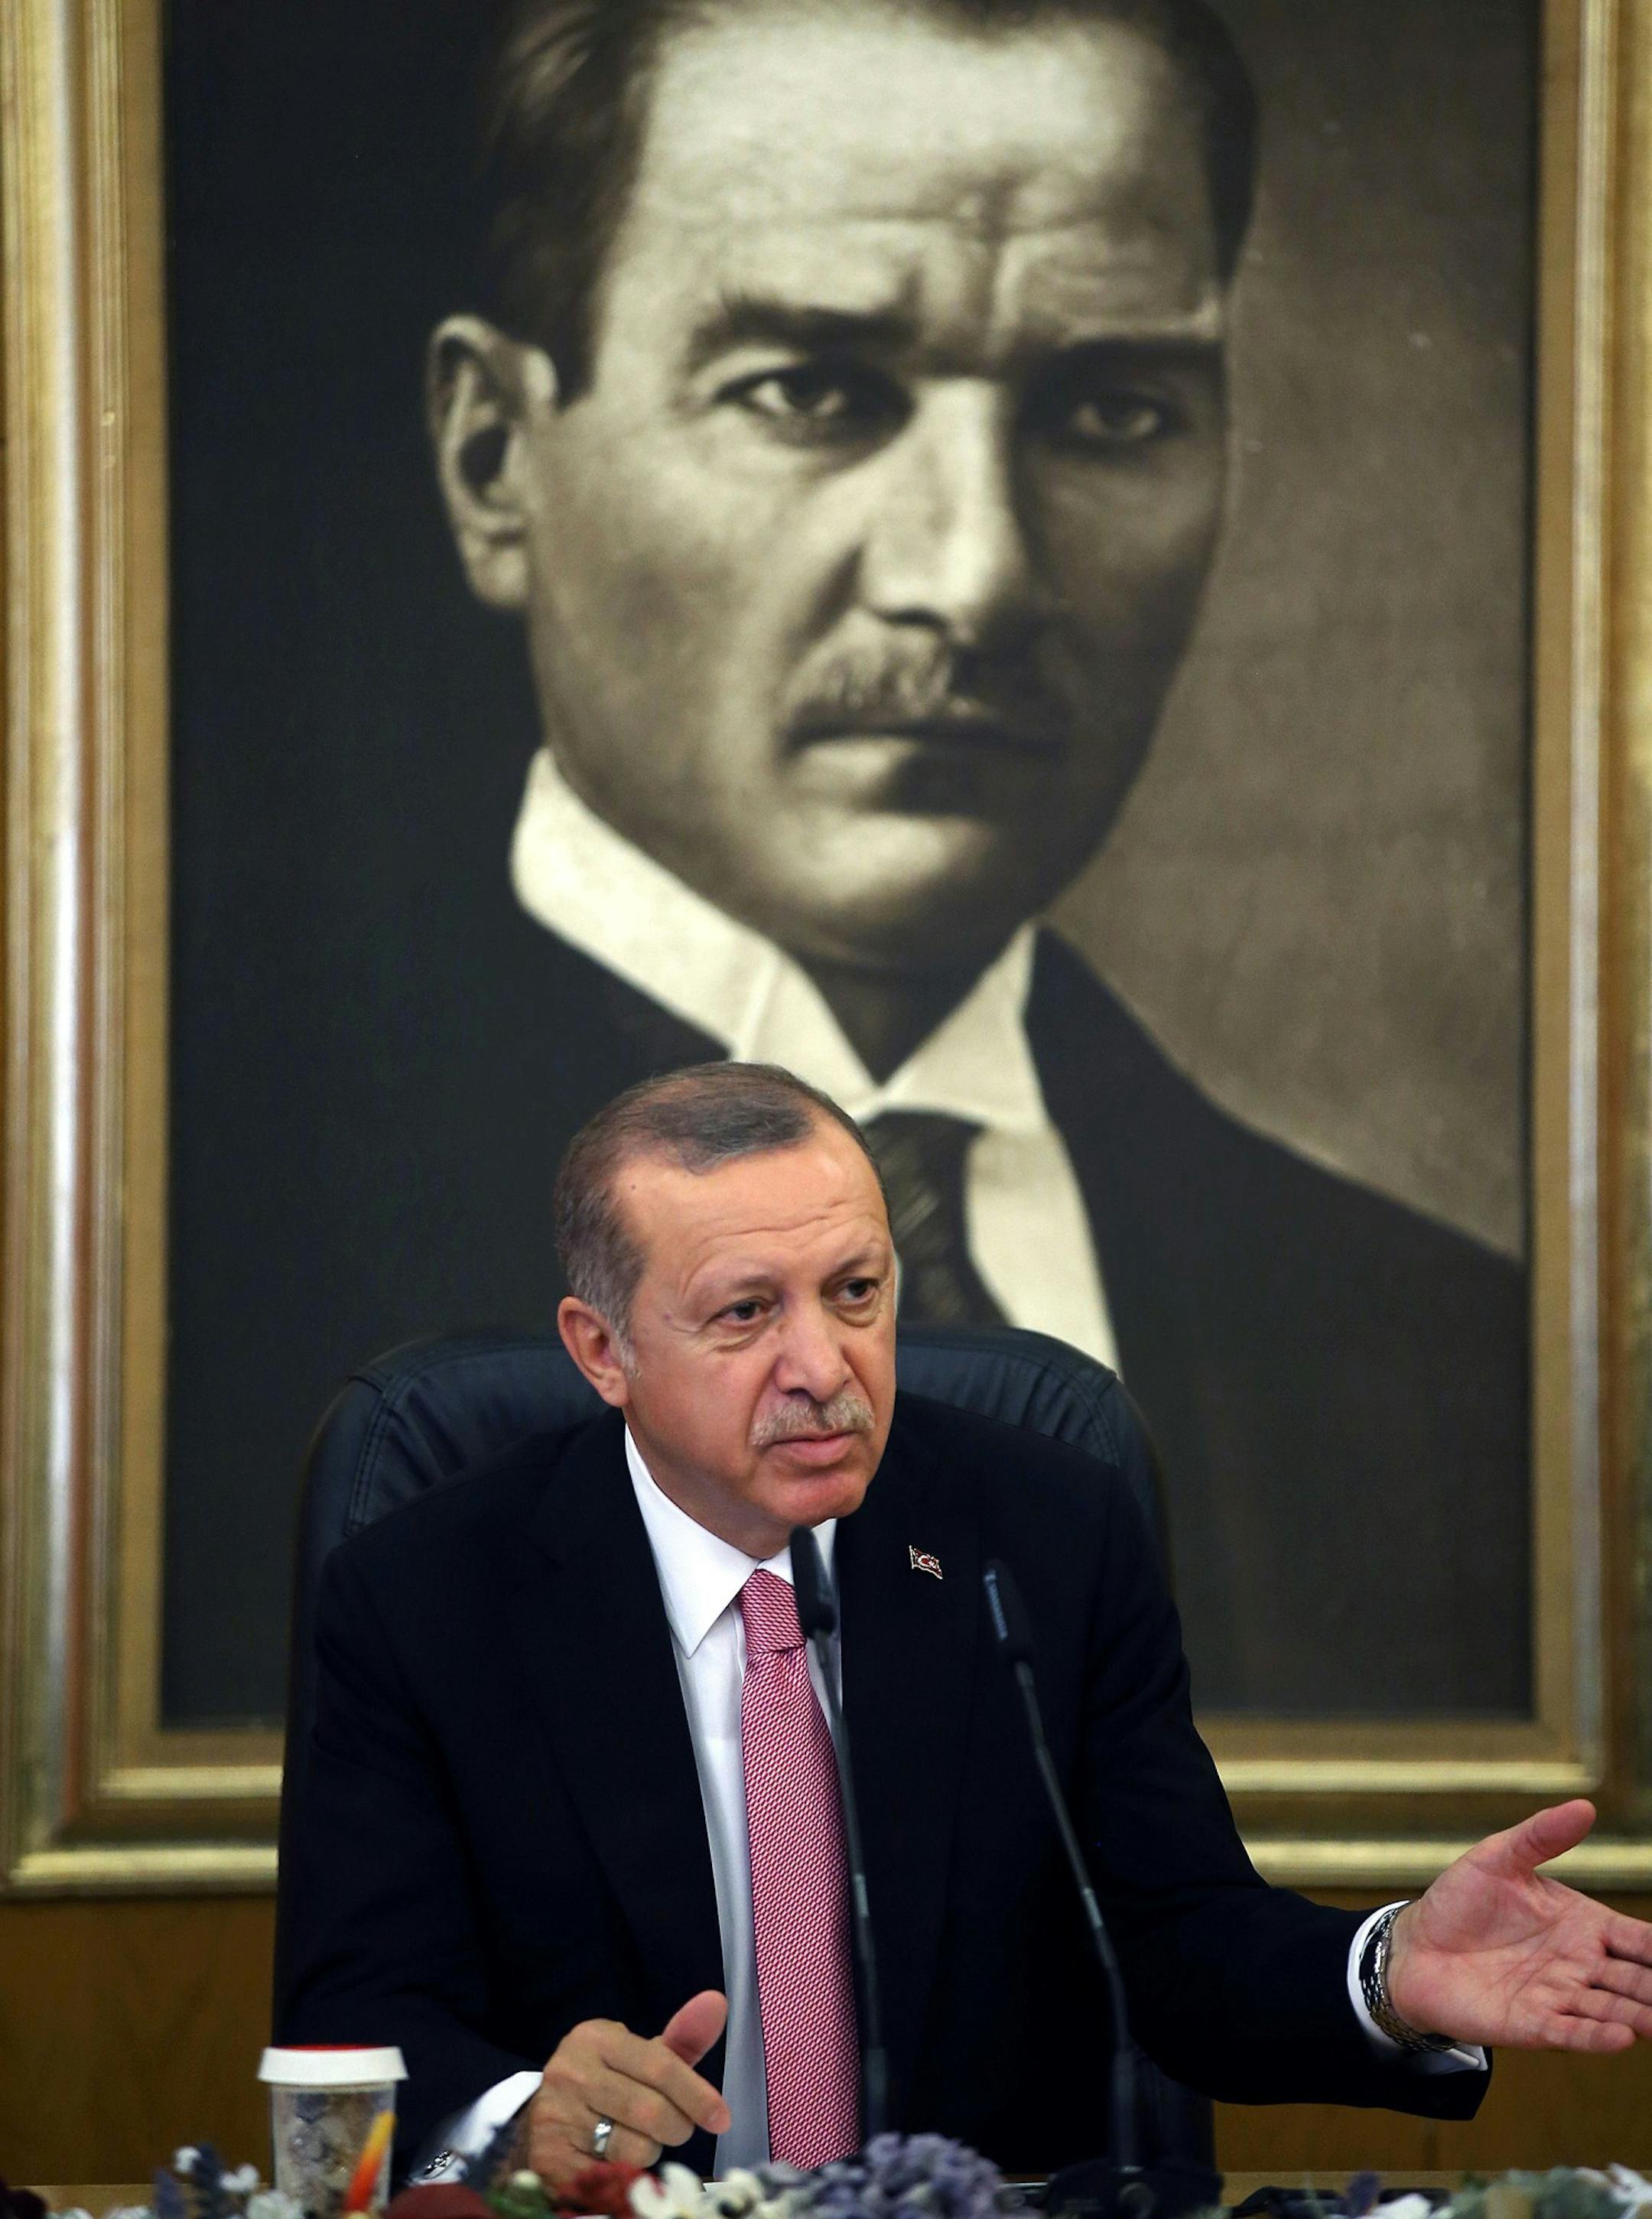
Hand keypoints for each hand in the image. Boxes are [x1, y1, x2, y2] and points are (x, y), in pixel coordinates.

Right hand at [522, 1990, 731, 2189]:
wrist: (543, 2118)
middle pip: (652, 2111)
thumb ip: (681, 2038)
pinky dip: (628, 2172)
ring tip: (637, 2137)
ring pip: (636, 2148)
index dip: (697, 2094)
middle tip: (678, 2128)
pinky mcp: (552, 2160)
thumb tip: (717, 2003)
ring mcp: (557, 2117)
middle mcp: (571, 2073)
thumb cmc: (604, 2082)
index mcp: (595, 2038)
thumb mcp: (638, 2056)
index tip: (721, 2118)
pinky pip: (614, 2175)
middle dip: (678, 2126)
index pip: (660, 2066)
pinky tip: (617, 2157)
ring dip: (651, 2150)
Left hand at [1386, 1799, 1651, 2051]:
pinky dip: (1596, 2036)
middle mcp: (1580, 1964)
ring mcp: (1559, 1996)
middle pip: (1636, 1979)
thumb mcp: (1498, 1858)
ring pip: (1612, 2009)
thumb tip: (1584, 1806)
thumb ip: (1541, 1836)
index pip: (1639, 1940)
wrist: (1415, 1947)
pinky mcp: (1532, 2024)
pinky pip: (1571, 2032)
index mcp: (1583, 1925)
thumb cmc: (1461, 1901)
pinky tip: (1622, 2036)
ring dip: (1641, 2015)